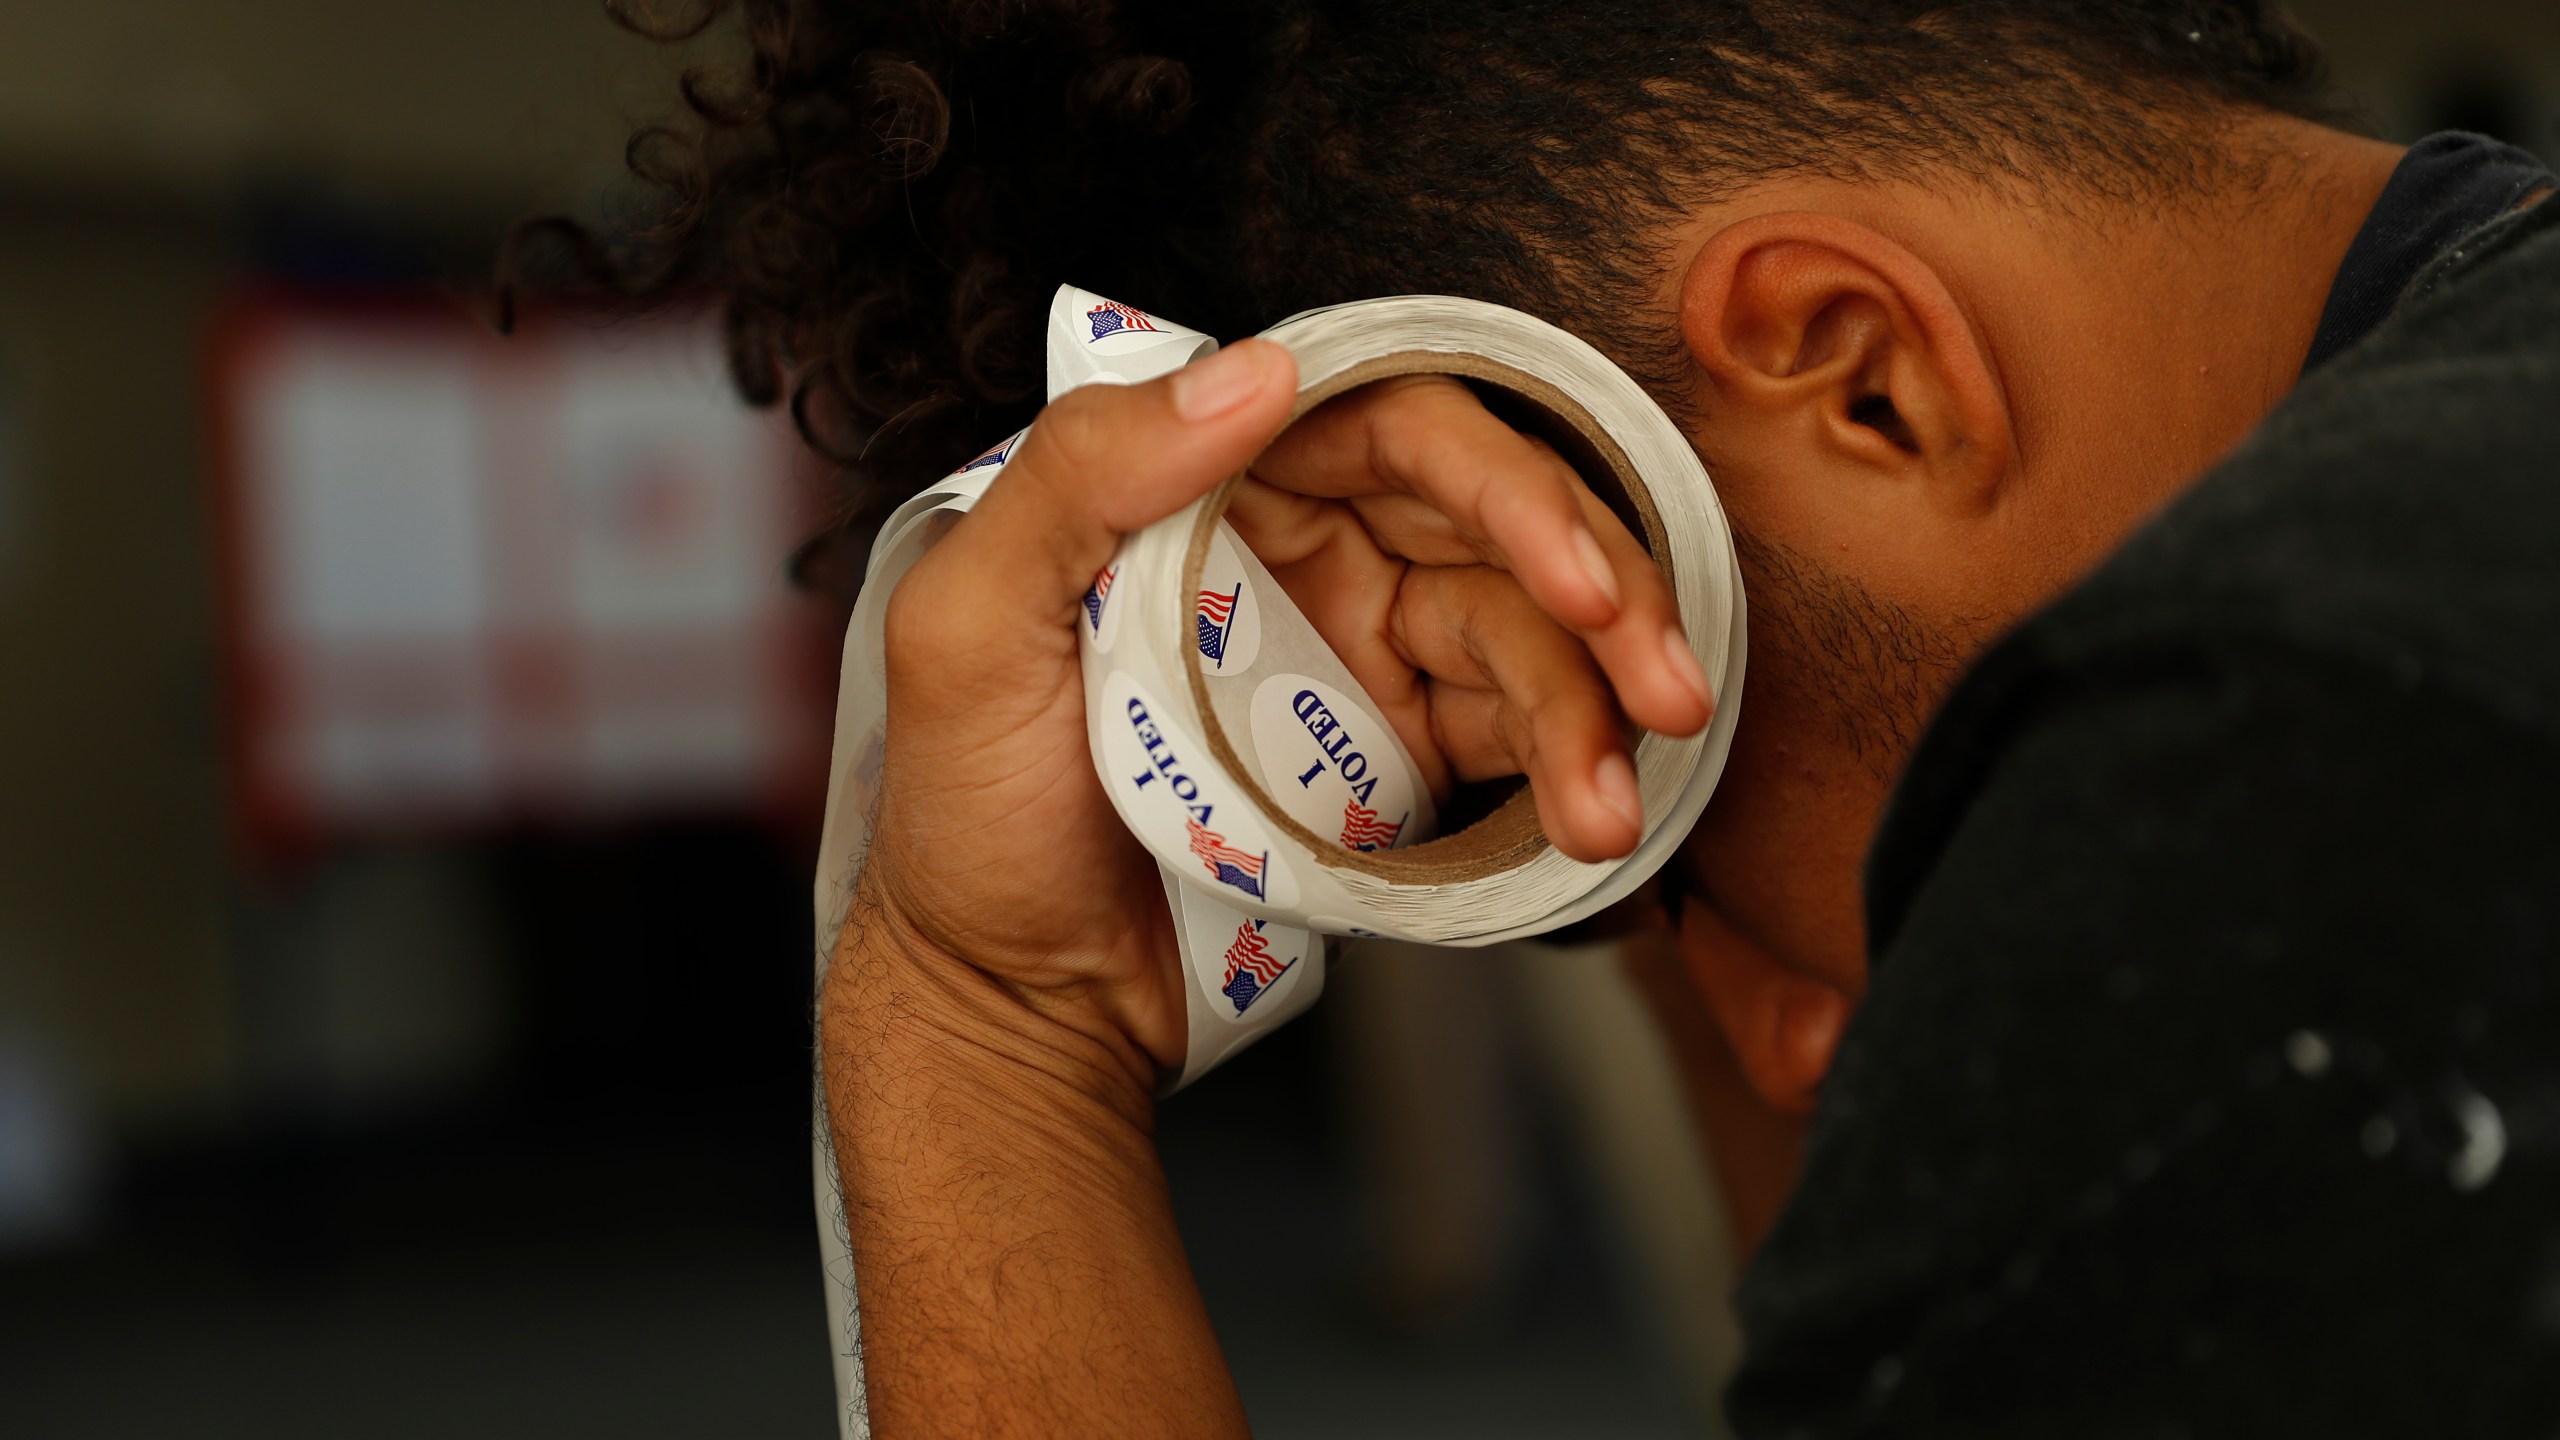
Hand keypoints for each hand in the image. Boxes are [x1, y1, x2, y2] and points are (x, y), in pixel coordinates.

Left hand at [830, 347, 1718, 1438]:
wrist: (1011, 1004)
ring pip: (1521, 629)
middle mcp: (1297, 546)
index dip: (1499, 476)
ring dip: (1593, 703)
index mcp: (1202, 485)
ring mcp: (1356, 649)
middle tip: (1656, 672)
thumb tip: (1254, 370)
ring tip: (1616, 794)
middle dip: (1594, 585)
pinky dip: (1567, 765)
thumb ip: (1085, 475)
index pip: (1388, 424)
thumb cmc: (961, 816)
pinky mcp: (1392, 752)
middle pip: (1490, 519)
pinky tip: (1597, 816)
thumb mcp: (970, 626)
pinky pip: (1510, 726)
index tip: (1567, 563)